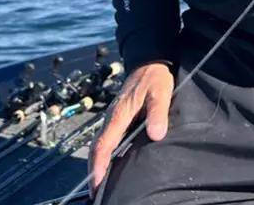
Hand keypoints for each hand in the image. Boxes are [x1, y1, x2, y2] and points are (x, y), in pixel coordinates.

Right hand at [87, 61, 173, 194]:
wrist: (149, 61)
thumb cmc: (155, 77)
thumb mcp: (160, 93)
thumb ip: (158, 113)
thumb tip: (155, 134)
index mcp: (119, 114)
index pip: (103, 143)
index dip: (99, 164)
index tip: (97, 182)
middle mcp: (111, 117)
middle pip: (97, 148)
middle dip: (94, 170)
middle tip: (94, 192)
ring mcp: (113, 117)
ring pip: (100, 144)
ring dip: (97, 163)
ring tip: (99, 184)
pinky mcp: (118, 117)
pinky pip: (106, 139)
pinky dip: (103, 154)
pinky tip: (109, 165)